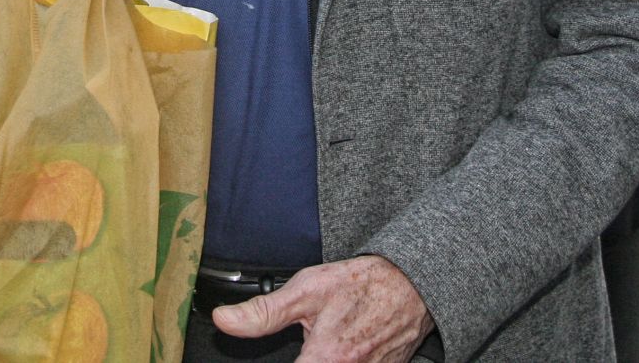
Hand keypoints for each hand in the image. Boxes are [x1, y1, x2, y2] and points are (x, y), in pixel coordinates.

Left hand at [211, 256, 433, 362]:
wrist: (413, 284)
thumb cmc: (362, 284)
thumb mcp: (307, 289)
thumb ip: (263, 313)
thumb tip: (225, 321)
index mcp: (325, 360)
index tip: (276, 358)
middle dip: (304, 361)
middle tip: (306, 345)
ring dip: (319, 360)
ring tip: (326, 343)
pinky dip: (342, 361)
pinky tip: (344, 346)